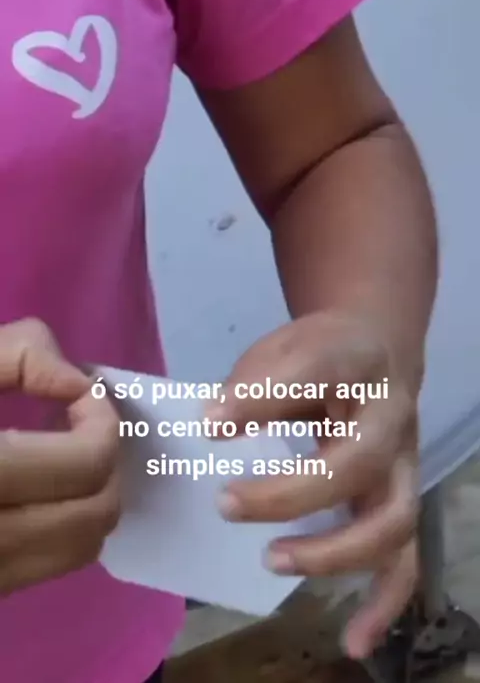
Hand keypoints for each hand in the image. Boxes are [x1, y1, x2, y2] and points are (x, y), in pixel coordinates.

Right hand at [0, 319, 120, 594]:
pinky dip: (67, 525)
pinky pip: (51, 565)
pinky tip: (41, 488)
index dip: (100, 420)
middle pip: (96, 513)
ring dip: (93, 496)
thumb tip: (75, 380)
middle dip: (106, 462)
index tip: (80, 394)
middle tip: (80, 424)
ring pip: (82, 547)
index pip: (84, 464)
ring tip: (63, 454)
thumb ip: (15, 354)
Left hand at [208, 310, 418, 658]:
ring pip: (390, 521)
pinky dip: (383, 604)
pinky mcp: (400, 501)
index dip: (260, 400)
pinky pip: (404, 560)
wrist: (377, 350)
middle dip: (290, 494)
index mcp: (355, 360)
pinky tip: (354, 639)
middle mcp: (390, 416)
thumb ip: (251, 385)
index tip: (210, 425)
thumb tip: (213, 427)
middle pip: (356, 463)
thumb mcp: (281, 349)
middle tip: (227, 503)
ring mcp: (403, 464)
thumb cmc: (319, 354)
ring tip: (272, 561)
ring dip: (332, 552)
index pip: (314, 373)